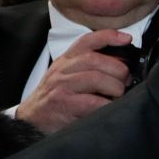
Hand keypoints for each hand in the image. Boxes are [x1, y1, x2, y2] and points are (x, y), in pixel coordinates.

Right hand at [15, 29, 133, 132]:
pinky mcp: (64, 105)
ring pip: (96, 78)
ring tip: (118, 96)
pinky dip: (108, 105)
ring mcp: (61, 87)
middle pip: (96, 60)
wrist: (32, 121)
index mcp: (66, 61)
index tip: (126, 38)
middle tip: (126, 81)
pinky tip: (110, 108)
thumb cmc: (56, 99)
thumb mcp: (68, 77)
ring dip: (115, 88)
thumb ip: (90, 68)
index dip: (108, 37)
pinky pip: (93, 102)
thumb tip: (123, 64)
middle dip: (118, 70)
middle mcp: (62, 71)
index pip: (87, 41)